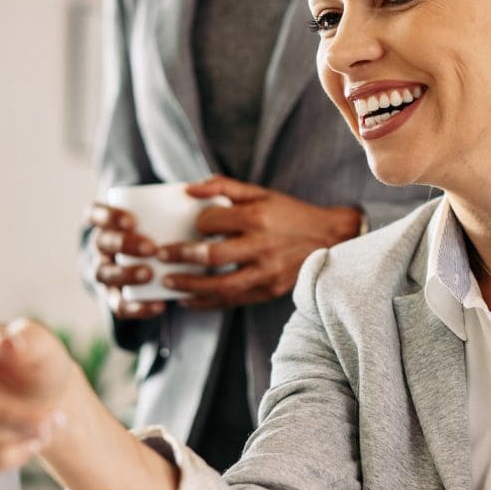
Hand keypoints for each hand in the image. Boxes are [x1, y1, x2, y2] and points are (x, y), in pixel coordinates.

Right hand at [0, 317, 84, 474]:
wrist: (48, 401)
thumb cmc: (37, 363)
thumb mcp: (44, 345)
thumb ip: (29, 339)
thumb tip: (5, 343)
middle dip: (1, 414)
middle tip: (46, 418)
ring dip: (10, 436)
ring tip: (47, 425)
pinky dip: (1, 459)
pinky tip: (28, 445)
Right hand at [85, 202, 165, 320]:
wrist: (157, 260)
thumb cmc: (163, 228)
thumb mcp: (164, 211)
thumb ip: (176, 200)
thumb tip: (195, 189)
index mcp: (107, 223)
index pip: (95, 214)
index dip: (108, 216)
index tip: (133, 220)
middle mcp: (101, 247)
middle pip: (102, 243)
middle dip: (123, 244)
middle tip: (151, 247)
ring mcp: (105, 272)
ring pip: (104, 274)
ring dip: (125, 275)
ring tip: (150, 274)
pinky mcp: (115, 296)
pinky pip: (119, 306)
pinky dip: (136, 308)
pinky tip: (158, 306)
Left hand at [158, 177, 361, 309]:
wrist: (330, 239)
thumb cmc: (288, 214)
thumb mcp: (260, 192)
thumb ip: (223, 186)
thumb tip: (188, 188)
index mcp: (258, 217)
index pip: (212, 222)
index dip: (195, 224)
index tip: (189, 227)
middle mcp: (262, 246)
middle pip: (212, 255)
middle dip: (181, 256)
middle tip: (160, 255)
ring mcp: (266, 272)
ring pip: (220, 286)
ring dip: (189, 286)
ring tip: (168, 282)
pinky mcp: (269, 291)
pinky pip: (232, 302)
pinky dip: (206, 303)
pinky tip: (187, 301)